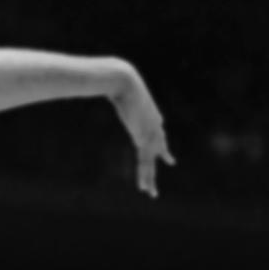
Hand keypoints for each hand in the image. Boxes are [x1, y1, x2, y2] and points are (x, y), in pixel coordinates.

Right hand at [111, 66, 174, 197]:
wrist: (125, 81)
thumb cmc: (116, 81)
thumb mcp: (117, 86)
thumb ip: (113, 88)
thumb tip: (100, 77)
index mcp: (149, 114)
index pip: (155, 132)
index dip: (160, 142)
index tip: (164, 150)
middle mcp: (153, 125)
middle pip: (157, 148)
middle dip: (160, 160)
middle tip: (168, 167)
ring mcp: (150, 133)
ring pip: (150, 160)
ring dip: (149, 178)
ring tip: (151, 192)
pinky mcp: (143, 138)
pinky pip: (144, 162)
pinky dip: (144, 176)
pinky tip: (144, 186)